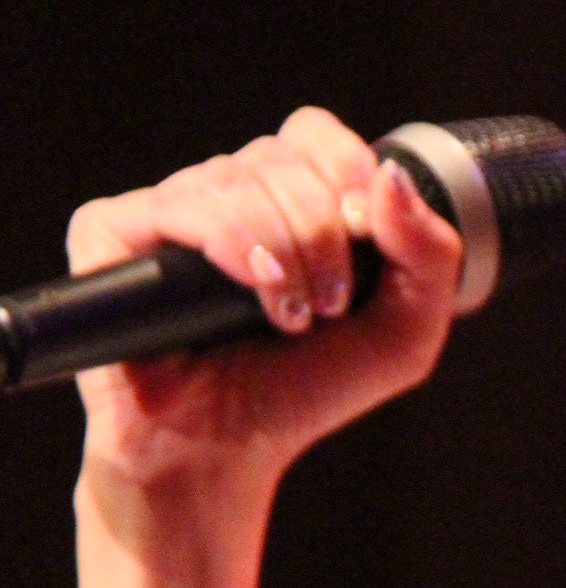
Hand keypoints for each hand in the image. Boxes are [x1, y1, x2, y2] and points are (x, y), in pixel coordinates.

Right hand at [69, 107, 464, 496]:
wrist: (221, 452)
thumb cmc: (302, 393)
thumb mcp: (402, 336)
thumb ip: (430, 256)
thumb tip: (395, 176)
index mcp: (284, 202)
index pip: (314, 135)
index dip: (345, 170)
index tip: (364, 236)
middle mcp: (223, 195)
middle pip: (281, 156)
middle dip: (321, 231)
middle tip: (330, 305)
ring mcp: (165, 211)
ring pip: (234, 179)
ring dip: (282, 250)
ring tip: (290, 318)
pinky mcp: (112, 233)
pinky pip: (177, 205)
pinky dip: (228, 242)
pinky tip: (250, 292)